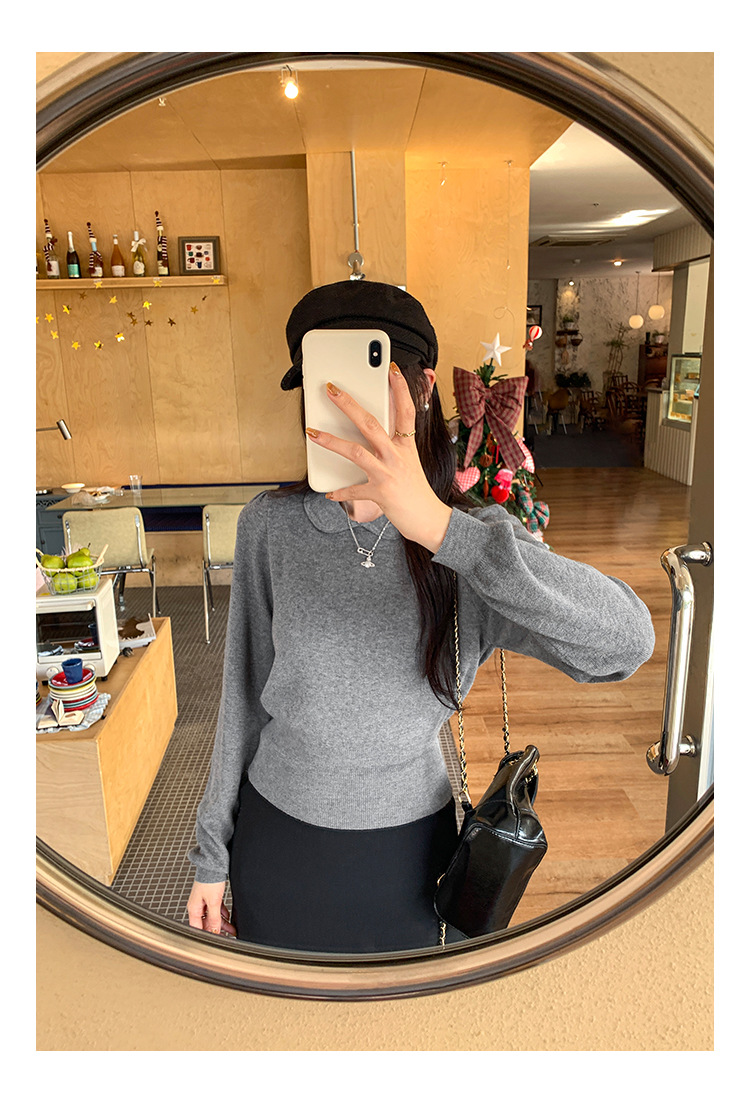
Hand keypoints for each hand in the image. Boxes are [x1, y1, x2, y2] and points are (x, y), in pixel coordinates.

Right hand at [187, 880, 236, 936]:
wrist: (213, 864)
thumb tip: (214, 931)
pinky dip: (222, 913)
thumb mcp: (213, 901)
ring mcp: (204, 901)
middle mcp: (197, 906)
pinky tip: (227, 917)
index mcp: (194, 909)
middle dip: (216, 930)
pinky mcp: (210, 896)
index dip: (206, 936)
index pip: (198, 928)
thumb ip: (214, 917)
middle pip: (206, 923)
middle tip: (226, 938)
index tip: (215, 941)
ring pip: (212, 917)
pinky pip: (215, 909)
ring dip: (222, 923)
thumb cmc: (209, 879)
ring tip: (231, 930)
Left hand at [306, 363, 452, 552]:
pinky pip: (354, 490)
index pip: (406, 411)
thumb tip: (376, 432)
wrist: (429, 520)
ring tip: (312, 433)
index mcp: (407, 446)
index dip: (400, 389)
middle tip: (331, 389)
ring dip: (331, 441)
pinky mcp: (379, 494)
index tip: (392, 369)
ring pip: (356, 452)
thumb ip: (396, 445)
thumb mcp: (410, 462)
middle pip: (371, 424)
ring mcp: (388, 474)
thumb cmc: (416, 491)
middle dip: (349, 404)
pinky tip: (329, 492)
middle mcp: (397, 456)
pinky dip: (341, 491)